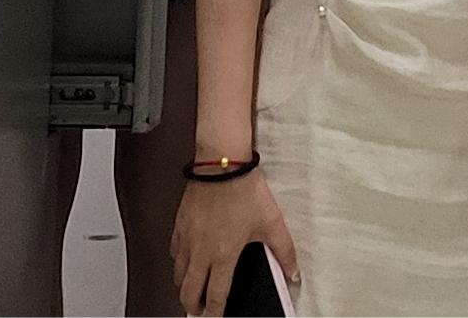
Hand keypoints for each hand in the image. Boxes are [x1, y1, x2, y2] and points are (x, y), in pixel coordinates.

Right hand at [171, 170, 296, 317]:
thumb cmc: (245, 190)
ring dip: (186, 285)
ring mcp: (187, 240)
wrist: (222, 165)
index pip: (215, 296)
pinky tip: (187, 258)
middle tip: (201, 309)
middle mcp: (200, 252)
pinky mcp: (179, 225)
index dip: (214, 313)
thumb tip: (293, 272)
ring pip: (178, 275)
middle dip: (194, 306)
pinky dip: (179, 262)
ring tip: (194, 287)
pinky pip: (174, 252)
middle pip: (189, 293)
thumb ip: (284, 251)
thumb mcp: (272, 222)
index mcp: (223, 256)